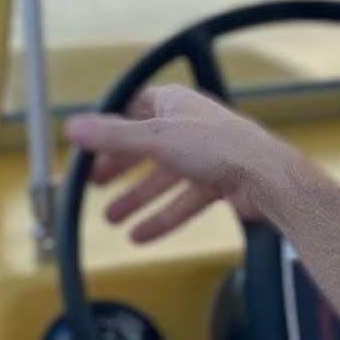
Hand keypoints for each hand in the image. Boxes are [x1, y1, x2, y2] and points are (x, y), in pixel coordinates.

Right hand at [61, 82, 301, 247]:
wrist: (267, 177)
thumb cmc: (219, 145)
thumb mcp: (156, 138)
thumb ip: (112, 136)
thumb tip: (72, 127)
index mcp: (174, 103)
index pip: (133, 109)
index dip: (110, 127)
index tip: (89, 145)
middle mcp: (188, 125)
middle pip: (145, 146)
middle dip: (120, 167)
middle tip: (96, 183)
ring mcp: (204, 155)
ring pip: (163, 178)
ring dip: (137, 199)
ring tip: (112, 218)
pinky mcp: (217, 182)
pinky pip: (182, 202)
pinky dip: (161, 218)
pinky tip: (141, 236)